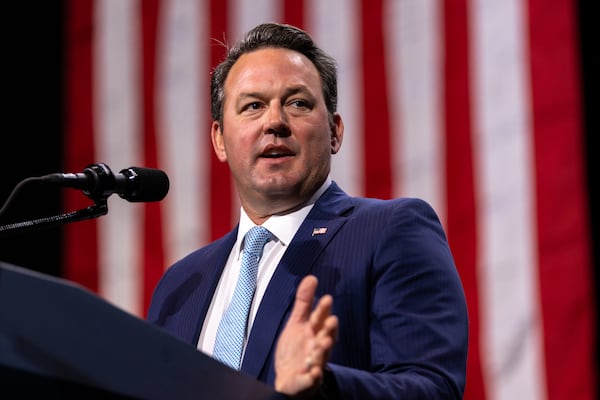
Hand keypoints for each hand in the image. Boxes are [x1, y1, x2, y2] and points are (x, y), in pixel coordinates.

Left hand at [274, 275, 337, 398]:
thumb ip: (304, 302)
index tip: (327, 299)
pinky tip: (314, 372)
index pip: (320, 319)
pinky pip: (311, 380)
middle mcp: (317, 347)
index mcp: (315, 332)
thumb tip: (312, 278)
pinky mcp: (308, 381)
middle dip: (329, 329)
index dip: (323, 310)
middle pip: (326, 337)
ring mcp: (314, 364)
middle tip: (331, 320)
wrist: (289, 378)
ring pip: (321, 357)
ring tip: (324, 342)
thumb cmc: (296, 350)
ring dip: (323, 350)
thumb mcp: (297, 322)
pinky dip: (313, 377)